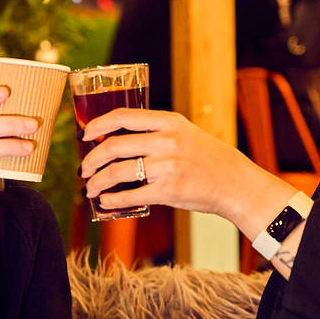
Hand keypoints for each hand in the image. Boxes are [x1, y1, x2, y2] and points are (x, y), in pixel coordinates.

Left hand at [78, 108, 292, 234]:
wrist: (235, 183)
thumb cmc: (207, 158)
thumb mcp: (185, 133)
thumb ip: (156, 132)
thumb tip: (117, 142)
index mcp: (169, 121)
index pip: (123, 117)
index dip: (98, 125)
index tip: (85, 135)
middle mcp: (167, 141)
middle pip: (114, 146)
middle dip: (92, 160)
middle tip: (84, 169)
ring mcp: (167, 166)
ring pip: (118, 172)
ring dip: (98, 182)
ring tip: (91, 189)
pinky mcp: (169, 191)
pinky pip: (132, 195)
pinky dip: (113, 199)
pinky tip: (105, 201)